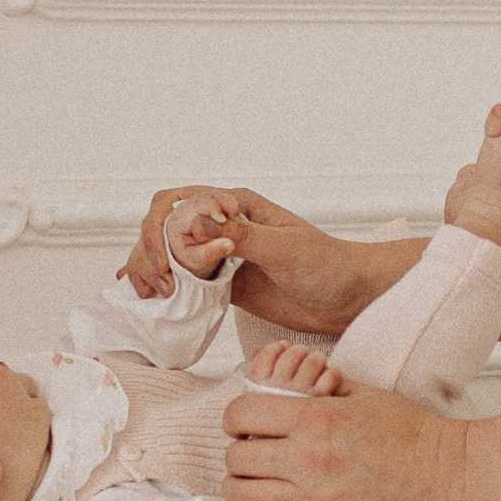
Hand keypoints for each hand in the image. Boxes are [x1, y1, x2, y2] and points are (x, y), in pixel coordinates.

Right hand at [120, 186, 408, 329]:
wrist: (350, 298)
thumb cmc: (327, 265)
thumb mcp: (284, 248)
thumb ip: (242, 236)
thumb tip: (198, 222)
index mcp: (236, 205)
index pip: (180, 202)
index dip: (167, 227)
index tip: (181, 259)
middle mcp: (222, 226)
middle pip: (165, 226)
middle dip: (151, 249)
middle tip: (164, 284)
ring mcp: (221, 256)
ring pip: (169, 254)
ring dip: (152, 268)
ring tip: (154, 295)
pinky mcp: (224, 285)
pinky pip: (185, 282)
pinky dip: (165, 288)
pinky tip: (150, 298)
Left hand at [212, 383, 470, 500]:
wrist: (455, 477)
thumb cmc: (418, 434)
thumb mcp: (366, 394)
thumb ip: (321, 387)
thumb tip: (289, 383)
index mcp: (316, 420)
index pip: (242, 414)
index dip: (237, 416)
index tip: (247, 420)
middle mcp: (309, 461)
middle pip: (236, 456)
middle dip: (238, 449)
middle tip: (253, 449)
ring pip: (242, 495)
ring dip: (239, 485)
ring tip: (252, 479)